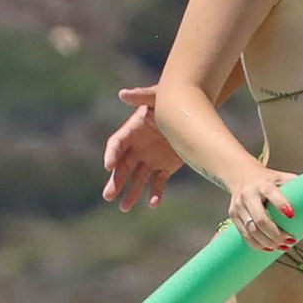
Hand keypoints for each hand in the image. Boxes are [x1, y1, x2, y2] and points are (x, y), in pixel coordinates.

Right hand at [102, 86, 182, 211]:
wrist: (194, 113)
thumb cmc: (174, 101)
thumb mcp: (158, 97)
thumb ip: (142, 96)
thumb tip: (122, 94)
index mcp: (132, 131)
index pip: (116, 145)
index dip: (111, 155)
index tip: (109, 166)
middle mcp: (138, 147)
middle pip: (123, 166)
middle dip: (116, 181)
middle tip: (108, 196)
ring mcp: (150, 159)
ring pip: (138, 179)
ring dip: (131, 193)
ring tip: (124, 208)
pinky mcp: (165, 168)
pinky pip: (158, 183)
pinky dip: (155, 193)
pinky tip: (153, 203)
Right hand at [228, 169, 296, 252]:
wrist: (241, 174)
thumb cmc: (267, 178)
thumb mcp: (282, 177)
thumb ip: (298, 185)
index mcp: (263, 184)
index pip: (271, 194)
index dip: (281, 205)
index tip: (292, 215)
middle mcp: (249, 194)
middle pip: (260, 219)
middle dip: (276, 234)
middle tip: (291, 240)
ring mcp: (239, 206)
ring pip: (252, 230)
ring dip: (268, 242)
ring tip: (283, 246)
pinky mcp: (234, 215)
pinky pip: (245, 235)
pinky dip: (257, 245)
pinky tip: (269, 248)